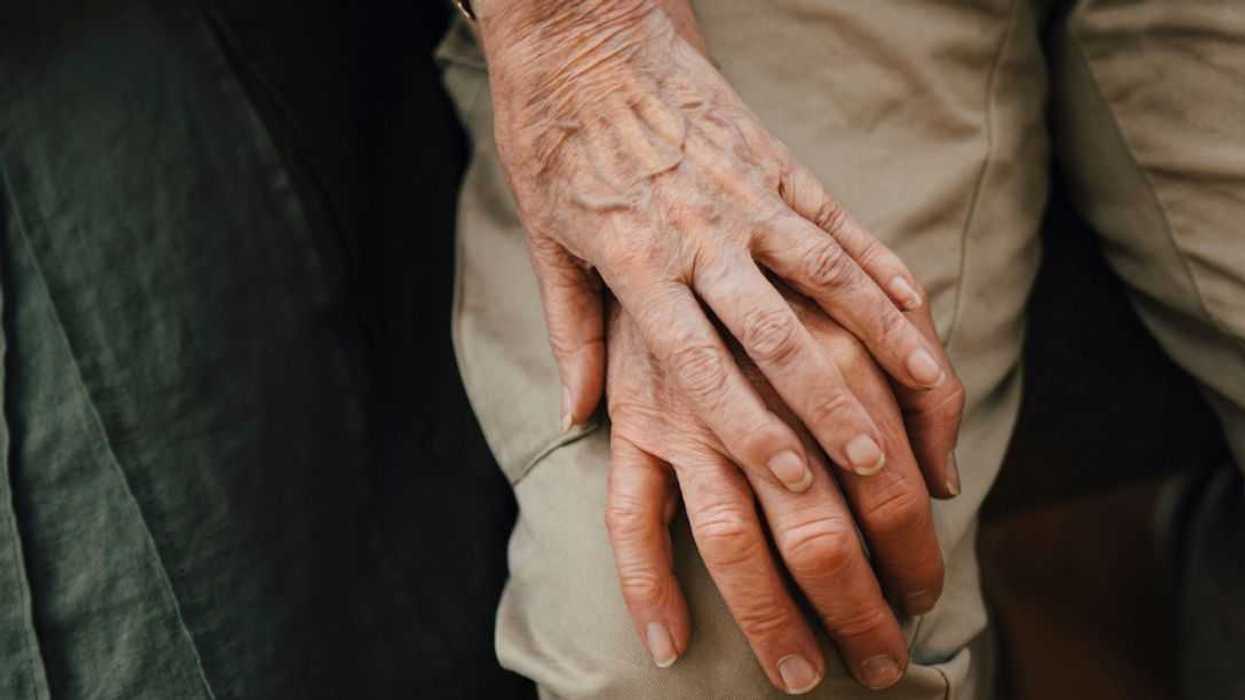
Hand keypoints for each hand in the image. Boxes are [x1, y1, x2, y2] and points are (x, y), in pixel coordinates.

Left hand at [474, 0, 961, 492]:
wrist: (583, 34)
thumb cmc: (555, 141)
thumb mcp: (545, 239)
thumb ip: (572, 332)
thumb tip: (578, 417)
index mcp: (636, 262)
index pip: (698, 362)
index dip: (747, 424)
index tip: (792, 477)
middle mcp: (699, 234)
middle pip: (774, 332)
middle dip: (827, 402)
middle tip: (872, 463)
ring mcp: (745, 196)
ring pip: (826, 276)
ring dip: (879, 337)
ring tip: (926, 390)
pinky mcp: (775, 162)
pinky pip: (840, 223)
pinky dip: (880, 268)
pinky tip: (916, 308)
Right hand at [603, 290, 946, 692]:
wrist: (659, 191)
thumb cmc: (784, 264)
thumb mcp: (877, 310)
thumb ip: (923, 384)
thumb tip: (944, 477)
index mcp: (831, 357)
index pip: (889, 487)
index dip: (913, 556)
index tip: (924, 600)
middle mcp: (760, 395)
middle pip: (819, 531)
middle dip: (857, 609)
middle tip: (882, 664)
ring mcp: (689, 414)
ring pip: (733, 539)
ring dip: (771, 618)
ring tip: (803, 676)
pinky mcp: (634, 424)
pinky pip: (630, 517)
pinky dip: (646, 585)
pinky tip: (668, 645)